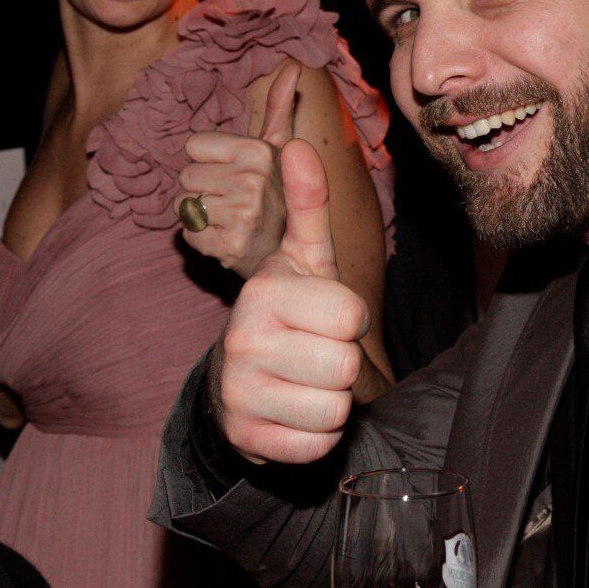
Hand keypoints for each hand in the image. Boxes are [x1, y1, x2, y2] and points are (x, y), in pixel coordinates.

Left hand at [176, 62, 301, 276]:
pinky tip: (225, 237)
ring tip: (228, 218)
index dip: (210, 160)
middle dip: (202, 188)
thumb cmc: (276, 192)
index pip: (192, 145)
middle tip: (232, 199)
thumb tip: (293, 66)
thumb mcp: (280, 148)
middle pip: (184, 175)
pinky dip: (201, 238)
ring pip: (182, 204)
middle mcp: (252, 181)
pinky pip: (187, 233)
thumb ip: (279, 107)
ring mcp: (241, 215)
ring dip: (200, 214)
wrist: (290, 249)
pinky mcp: (228, 246)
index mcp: (260, 151)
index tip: (235, 173)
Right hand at [211, 138, 368, 463]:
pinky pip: (318, 445)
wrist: (238, 380)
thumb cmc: (287, 311)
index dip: (347, 318)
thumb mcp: (302, 257)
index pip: (350, 314)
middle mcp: (243, 340)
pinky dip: (317, 435)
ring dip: (332, 399)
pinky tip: (293, 411)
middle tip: (313, 350)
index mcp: (264, 290)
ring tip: (304, 380)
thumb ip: (308, 203)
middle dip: (341, 361)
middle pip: (345, 364)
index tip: (321, 314)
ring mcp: (240, 393)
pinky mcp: (246, 439)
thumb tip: (300, 144)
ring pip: (336, 408)